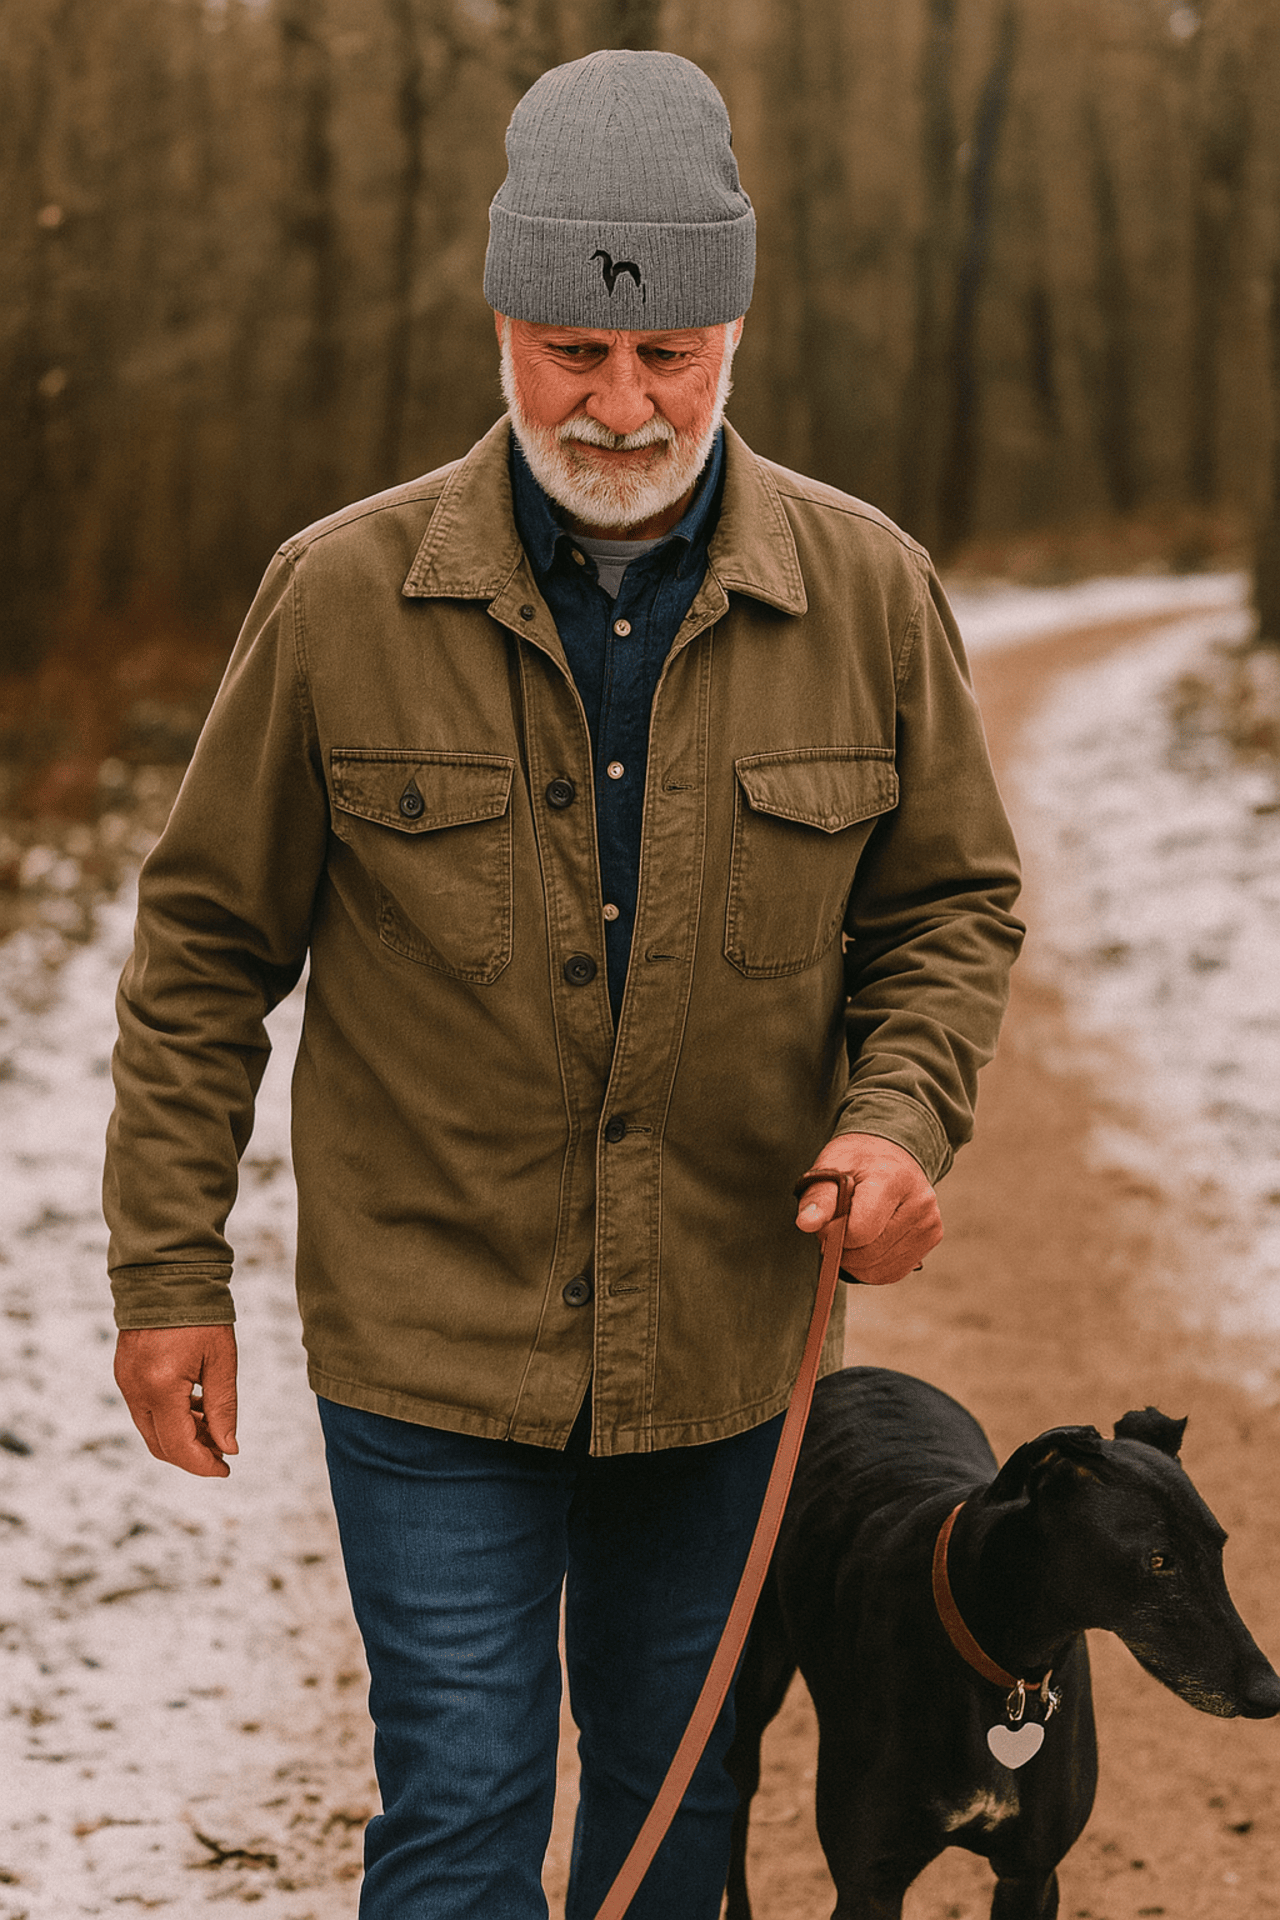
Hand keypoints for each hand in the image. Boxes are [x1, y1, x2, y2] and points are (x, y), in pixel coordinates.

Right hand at [114, 1325, 238, 1476]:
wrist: (167, 1275)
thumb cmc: (201, 1314)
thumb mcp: (222, 1360)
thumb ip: (223, 1408)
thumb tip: (228, 1448)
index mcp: (161, 1387)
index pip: (179, 1446)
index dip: (203, 1464)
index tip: (227, 1468)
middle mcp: (136, 1390)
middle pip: (160, 1445)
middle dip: (192, 1455)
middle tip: (223, 1452)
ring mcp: (126, 1382)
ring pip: (152, 1430)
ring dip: (181, 1437)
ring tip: (215, 1430)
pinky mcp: (125, 1374)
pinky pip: (146, 1410)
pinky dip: (170, 1418)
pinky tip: (198, 1409)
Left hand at [795, 1134, 941, 1285]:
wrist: (891, 1152)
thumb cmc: (856, 1161)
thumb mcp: (830, 1167)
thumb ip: (818, 1197)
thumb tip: (806, 1223)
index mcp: (891, 1179)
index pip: (860, 1231)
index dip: (834, 1234)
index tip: (827, 1222)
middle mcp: (919, 1201)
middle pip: (869, 1254)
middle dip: (843, 1249)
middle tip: (836, 1228)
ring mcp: (929, 1222)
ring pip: (879, 1269)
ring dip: (856, 1261)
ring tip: (853, 1231)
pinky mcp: (932, 1237)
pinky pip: (893, 1273)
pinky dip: (872, 1267)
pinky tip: (868, 1243)